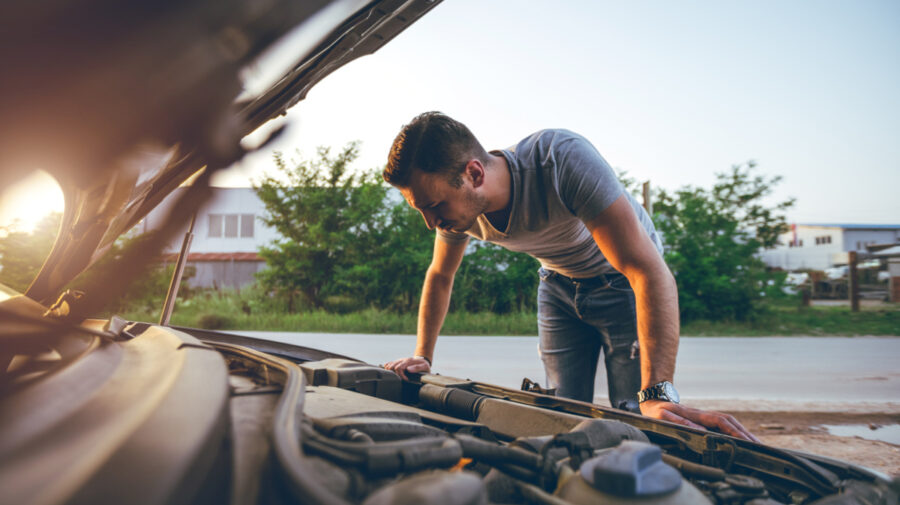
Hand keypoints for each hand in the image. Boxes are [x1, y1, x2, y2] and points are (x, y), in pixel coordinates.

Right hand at [383, 356, 430, 380]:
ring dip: (391, 372)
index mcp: (408, 361)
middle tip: (401, 379)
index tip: (407, 380)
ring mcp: (399, 361)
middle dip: (395, 374)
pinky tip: (392, 373)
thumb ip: (417, 368)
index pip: (399, 368)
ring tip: (398, 377)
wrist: (423, 361)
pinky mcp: (398, 362)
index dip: (401, 376)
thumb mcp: (424, 366)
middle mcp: (403, 360)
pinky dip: (388, 368)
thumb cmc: (424, 365)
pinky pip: (389, 363)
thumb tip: (408, 369)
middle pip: (392, 367)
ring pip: (389, 365)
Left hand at [640, 400, 759, 442]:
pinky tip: (743, 440)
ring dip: (744, 433)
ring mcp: (705, 417)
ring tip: (757, 445)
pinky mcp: (705, 421)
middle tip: (760, 446)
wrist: (654, 401)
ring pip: (730, 423)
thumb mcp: (663, 416)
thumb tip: (699, 430)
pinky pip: (724, 426)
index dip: (734, 431)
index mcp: (696, 415)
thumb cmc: (657, 411)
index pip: (721, 422)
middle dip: (746, 434)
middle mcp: (704, 415)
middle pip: (731, 422)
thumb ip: (679, 421)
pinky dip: (736, 432)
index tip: (746, 441)